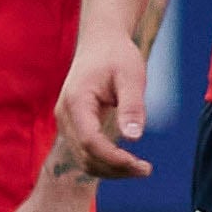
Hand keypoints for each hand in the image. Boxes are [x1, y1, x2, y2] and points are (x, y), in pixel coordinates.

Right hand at [57, 27, 154, 179]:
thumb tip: (133, 138)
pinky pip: (85, 153)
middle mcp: (64, 116)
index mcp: (76, 102)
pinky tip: (127, 161)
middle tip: (146, 170)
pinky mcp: (73, 126)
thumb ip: (131, 107)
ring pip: (83, 159)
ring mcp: (66, 122)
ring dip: (111, 170)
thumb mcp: (131, 77)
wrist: (100, 42)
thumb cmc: (117, 56)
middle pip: (85, 156)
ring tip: (140, 168)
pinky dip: (105, 162)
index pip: (90, 142)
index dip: (114, 158)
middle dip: (115, 169)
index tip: (141, 164)